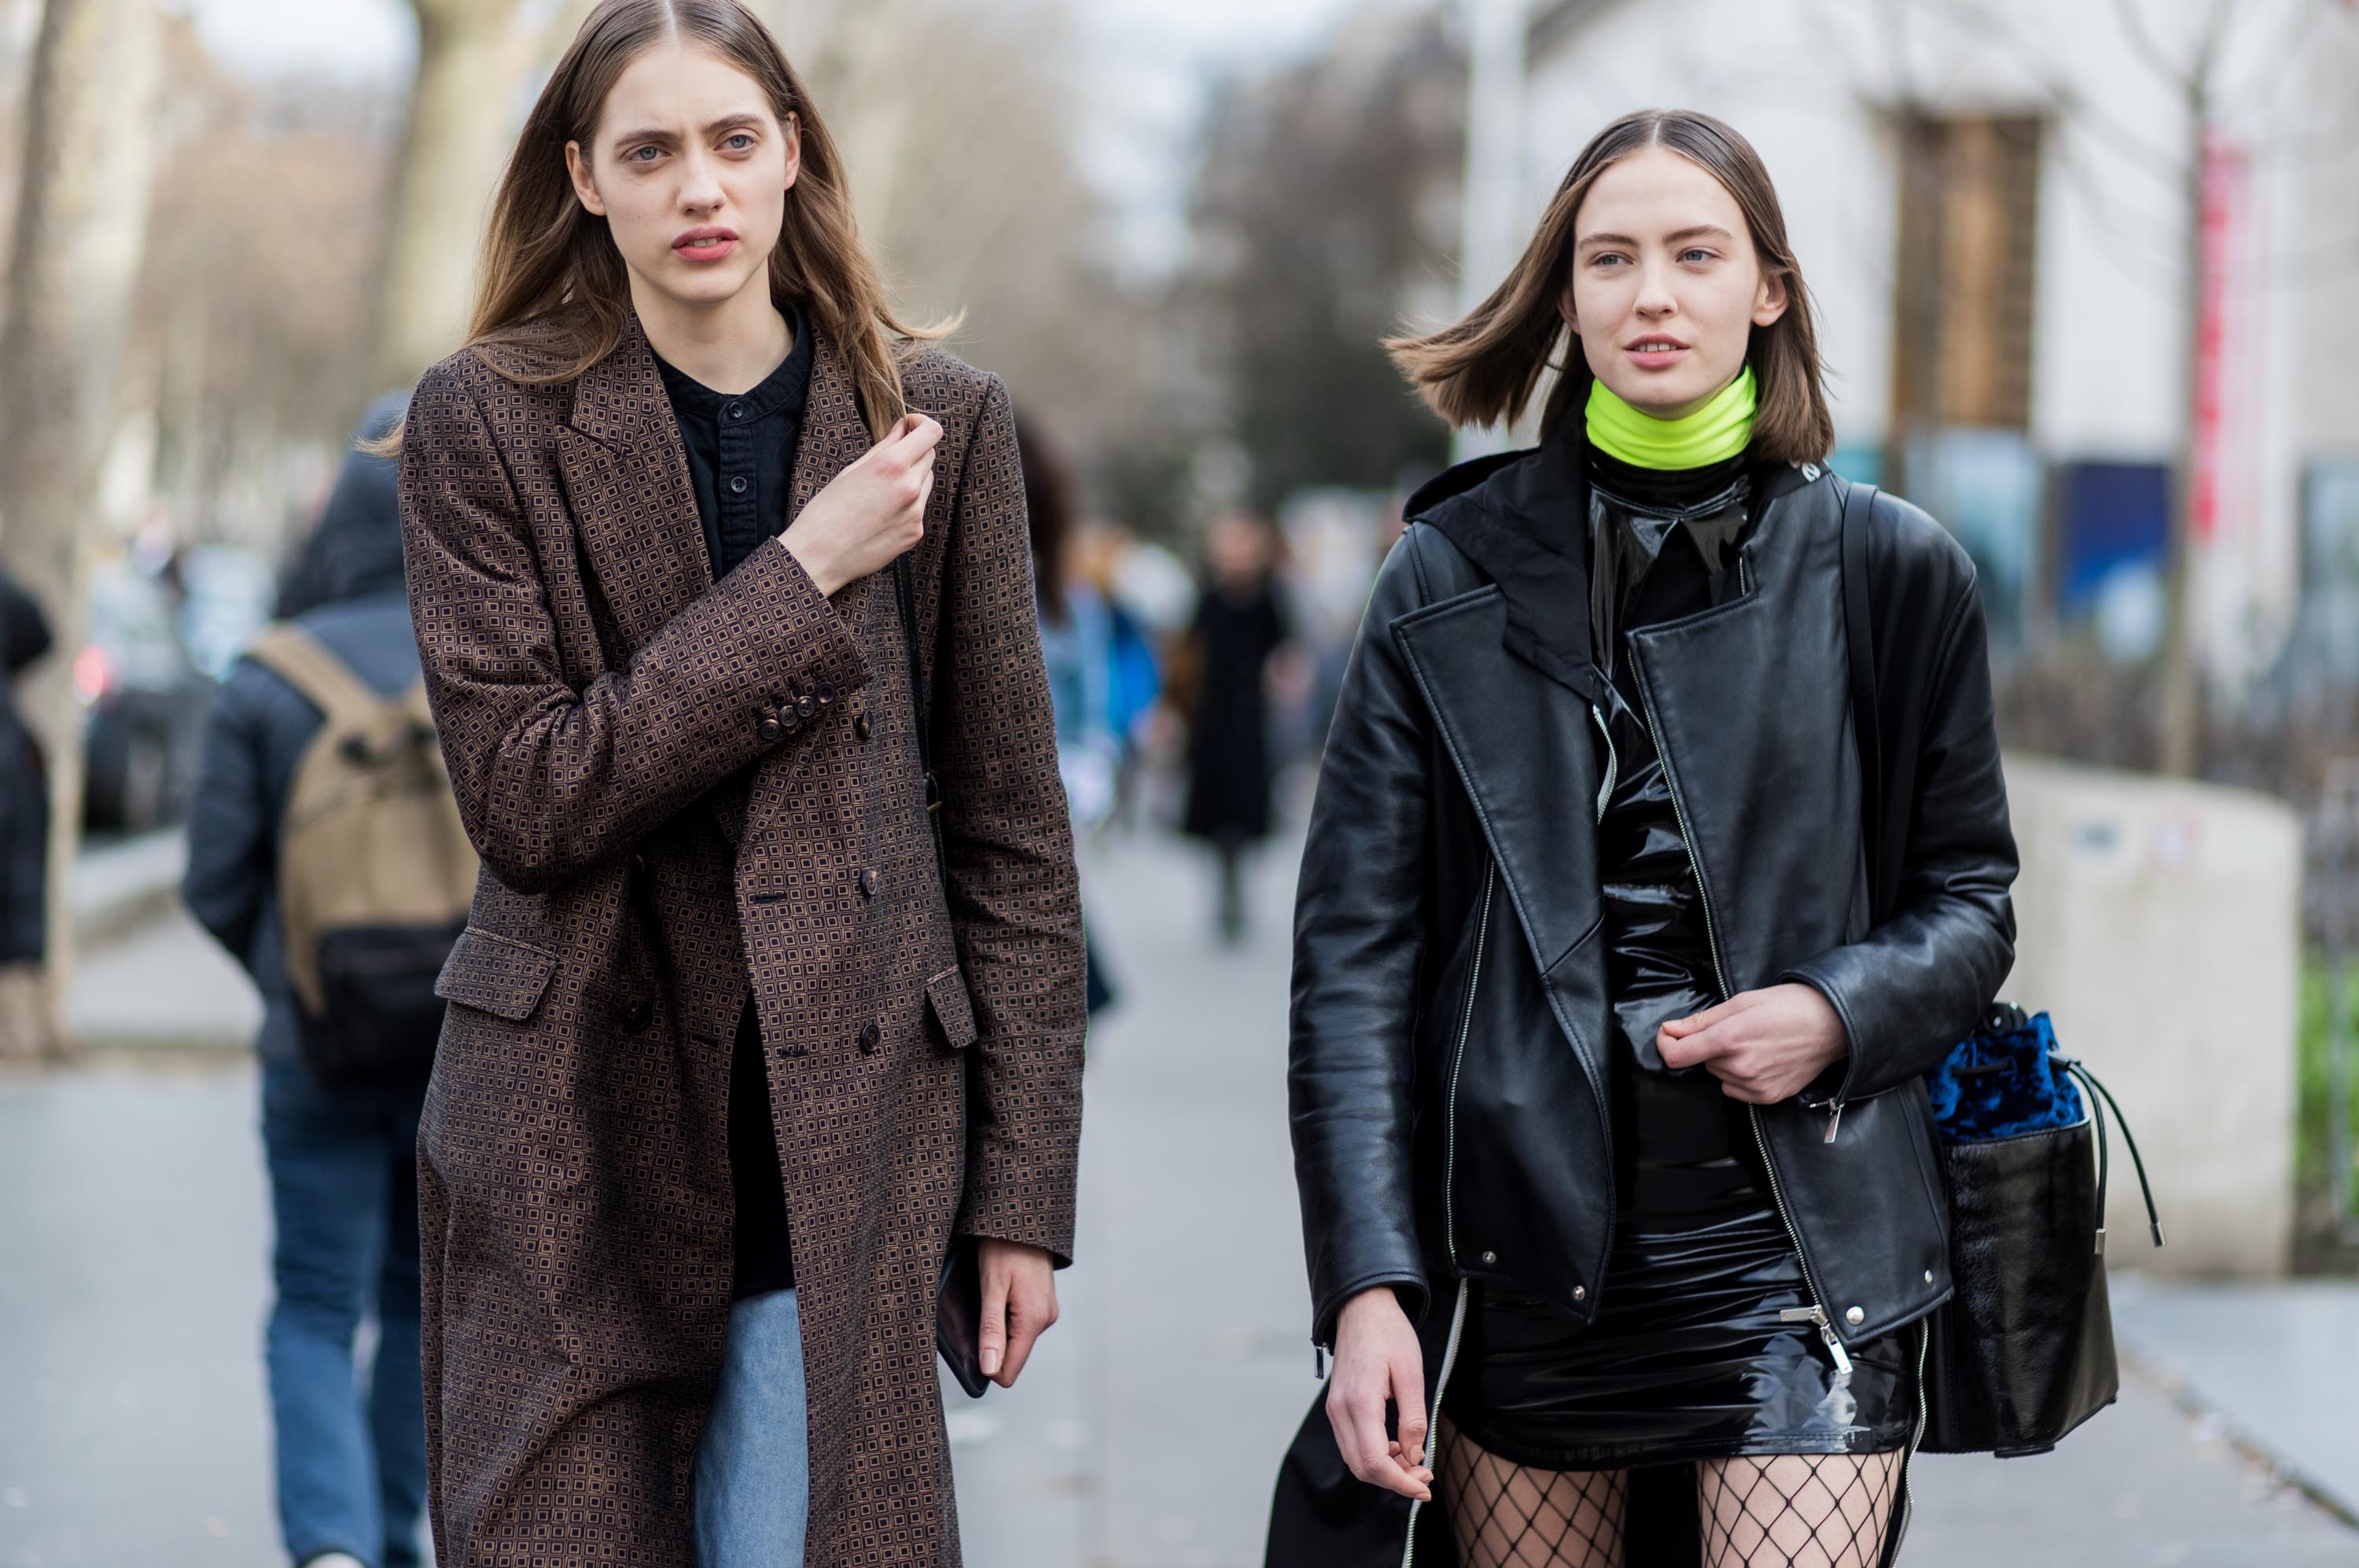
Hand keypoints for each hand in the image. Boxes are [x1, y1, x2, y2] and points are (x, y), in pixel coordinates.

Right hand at [779, 413, 943, 596]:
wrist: (819, 556)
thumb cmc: (827, 510)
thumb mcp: (852, 470)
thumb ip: (885, 447)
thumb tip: (904, 428)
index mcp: (891, 465)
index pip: (931, 432)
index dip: (923, 423)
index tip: (911, 425)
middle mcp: (909, 487)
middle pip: (930, 456)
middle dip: (914, 451)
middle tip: (890, 457)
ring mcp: (916, 513)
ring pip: (927, 482)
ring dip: (912, 477)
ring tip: (881, 491)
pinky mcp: (915, 533)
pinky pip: (919, 507)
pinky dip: (907, 503)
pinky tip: (881, 513)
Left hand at [976, 1238, 1058, 1388]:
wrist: (1025, 1218)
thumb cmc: (1005, 1247)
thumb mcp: (992, 1288)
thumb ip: (991, 1331)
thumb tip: (989, 1368)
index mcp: (1034, 1320)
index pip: (1009, 1370)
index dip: (987, 1365)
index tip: (971, 1344)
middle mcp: (1045, 1319)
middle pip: (1013, 1355)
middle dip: (992, 1343)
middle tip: (979, 1311)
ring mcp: (1046, 1311)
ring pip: (1017, 1339)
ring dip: (999, 1327)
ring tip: (991, 1296)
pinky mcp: (1043, 1303)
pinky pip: (1022, 1323)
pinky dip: (1007, 1315)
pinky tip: (1001, 1292)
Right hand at [1326, 1286, 1432, 1500]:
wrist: (1362, 1308)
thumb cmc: (1389, 1334)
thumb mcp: (1412, 1373)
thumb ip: (1413, 1419)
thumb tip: (1414, 1456)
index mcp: (1360, 1403)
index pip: (1375, 1462)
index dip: (1400, 1483)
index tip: (1424, 1489)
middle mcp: (1340, 1411)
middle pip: (1362, 1468)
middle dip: (1395, 1480)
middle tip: (1425, 1476)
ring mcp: (1334, 1409)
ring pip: (1355, 1460)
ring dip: (1385, 1469)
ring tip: (1414, 1462)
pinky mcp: (1337, 1407)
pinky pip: (1352, 1444)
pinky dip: (1374, 1455)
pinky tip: (1396, 1446)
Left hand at [1656, 983, 1847, 1103]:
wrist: (1831, 1025)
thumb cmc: (1788, 1006)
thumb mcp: (1741, 1002)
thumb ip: (1702, 1020)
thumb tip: (1671, 1030)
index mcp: (1729, 1039)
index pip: (1677, 1056)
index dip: (1666, 1044)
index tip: (1670, 1035)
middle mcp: (1740, 1067)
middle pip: (1701, 1062)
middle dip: (1708, 1046)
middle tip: (1735, 1029)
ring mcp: (1755, 1086)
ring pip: (1719, 1075)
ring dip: (1725, 1061)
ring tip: (1753, 1043)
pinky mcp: (1768, 1097)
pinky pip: (1736, 1089)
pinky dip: (1740, 1076)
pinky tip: (1761, 1059)